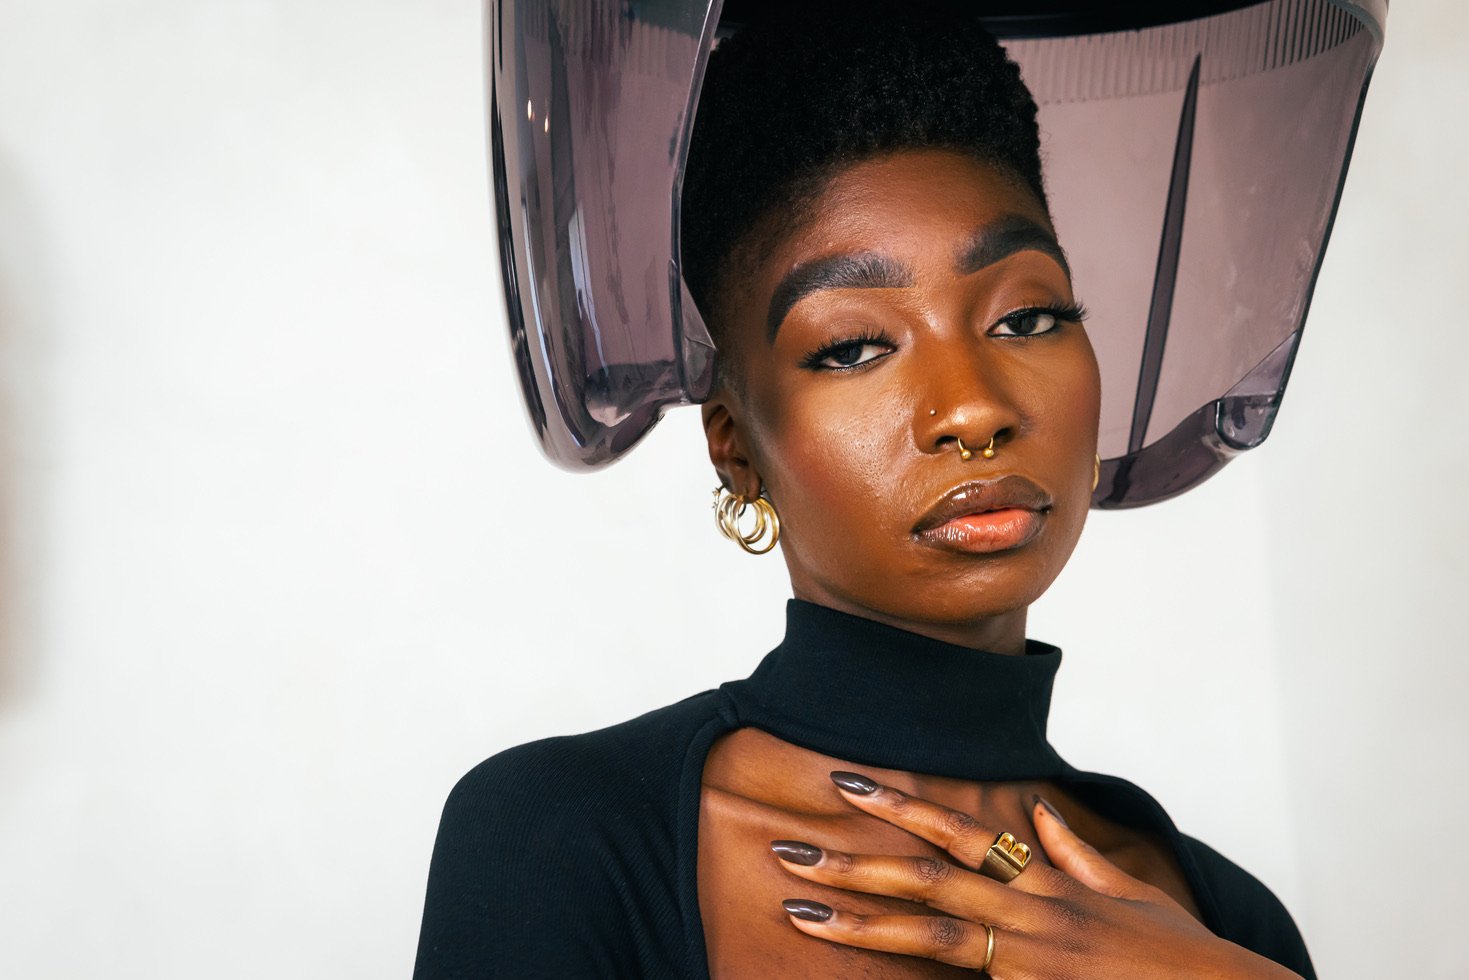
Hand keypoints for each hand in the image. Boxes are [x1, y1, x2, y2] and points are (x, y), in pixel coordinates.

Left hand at [769, 771, 1297, 977]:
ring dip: (860, 922)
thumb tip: (1036, 812)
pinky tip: (861, 966)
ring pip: (930, 935)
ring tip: (800, 909)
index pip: (961, 832)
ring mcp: (1030, 962)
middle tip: (789, 849)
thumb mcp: (1128, 897)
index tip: (847, 784)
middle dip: (854, 862)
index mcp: (1047, 885)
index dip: (901, 806)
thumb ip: (1075, 855)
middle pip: (927, 879)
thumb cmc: (1180, 956)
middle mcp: (1031, 915)